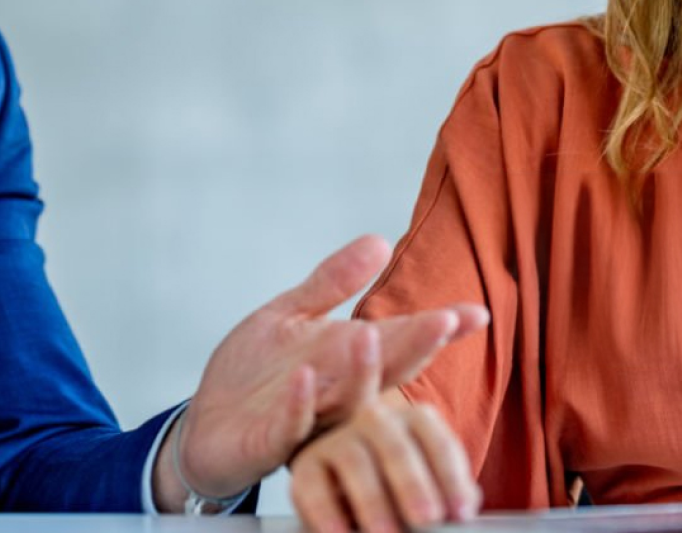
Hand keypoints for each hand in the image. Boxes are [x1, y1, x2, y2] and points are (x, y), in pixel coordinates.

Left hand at [156, 235, 490, 509]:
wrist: (206, 428)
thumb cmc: (253, 376)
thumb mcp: (290, 316)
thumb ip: (331, 283)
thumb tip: (379, 240)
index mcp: (346, 361)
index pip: (399, 341)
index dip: (436, 329)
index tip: (475, 313)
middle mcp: (338, 392)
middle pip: (385, 370)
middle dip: (414, 346)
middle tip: (444, 322)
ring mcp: (308, 420)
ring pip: (346, 400)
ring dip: (360, 371)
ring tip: (370, 335)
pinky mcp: (272, 442)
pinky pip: (290, 425)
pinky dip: (299, 404)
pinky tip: (304, 379)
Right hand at [288, 390, 476, 532]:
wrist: (347, 483)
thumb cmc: (399, 488)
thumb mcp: (430, 488)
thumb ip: (448, 497)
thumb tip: (459, 515)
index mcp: (415, 421)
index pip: (438, 444)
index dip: (452, 479)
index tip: (461, 513)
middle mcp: (375, 420)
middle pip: (396, 447)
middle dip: (413, 485)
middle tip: (427, 519)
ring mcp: (337, 440)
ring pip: (355, 462)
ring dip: (372, 501)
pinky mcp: (306, 466)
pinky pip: (314, 487)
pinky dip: (327, 514)